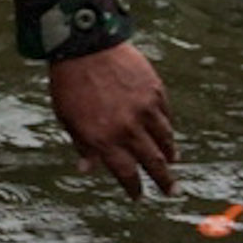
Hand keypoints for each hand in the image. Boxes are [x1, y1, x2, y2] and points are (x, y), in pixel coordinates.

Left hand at [48, 42, 176, 196]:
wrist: (85, 45)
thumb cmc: (69, 83)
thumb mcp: (67, 118)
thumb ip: (82, 144)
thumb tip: (86, 169)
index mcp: (103, 139)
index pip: (125, 172)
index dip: (134, 187)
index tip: (138, 196)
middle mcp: (127, 128)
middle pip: (152, 162)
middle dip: (163, 180)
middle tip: (172, 192)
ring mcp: (144, 110)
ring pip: (164, 140)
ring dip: (170, 155)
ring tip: (174, 163)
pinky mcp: (155, 92)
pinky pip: (166, 118)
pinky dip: (168, 130)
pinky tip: (168, 136)